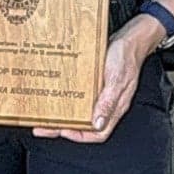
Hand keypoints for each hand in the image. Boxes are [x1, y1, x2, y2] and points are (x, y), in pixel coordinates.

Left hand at [34, 14, 161, 143]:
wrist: (130, 37)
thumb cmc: (126, 56)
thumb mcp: (116, 79)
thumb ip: (108, 102)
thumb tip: (98, 124)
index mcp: (115, 107)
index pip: (98, 133)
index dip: (80, 136)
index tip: (63, 131)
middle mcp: (106, 103)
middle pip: (84, 124)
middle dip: (63, 127)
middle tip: (43, 126)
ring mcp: (99, 94)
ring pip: (79, 111)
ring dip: (62, 114)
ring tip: (44, 114)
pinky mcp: (93, 83)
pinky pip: (79, 96)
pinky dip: (66, 98)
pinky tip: (55, 94)